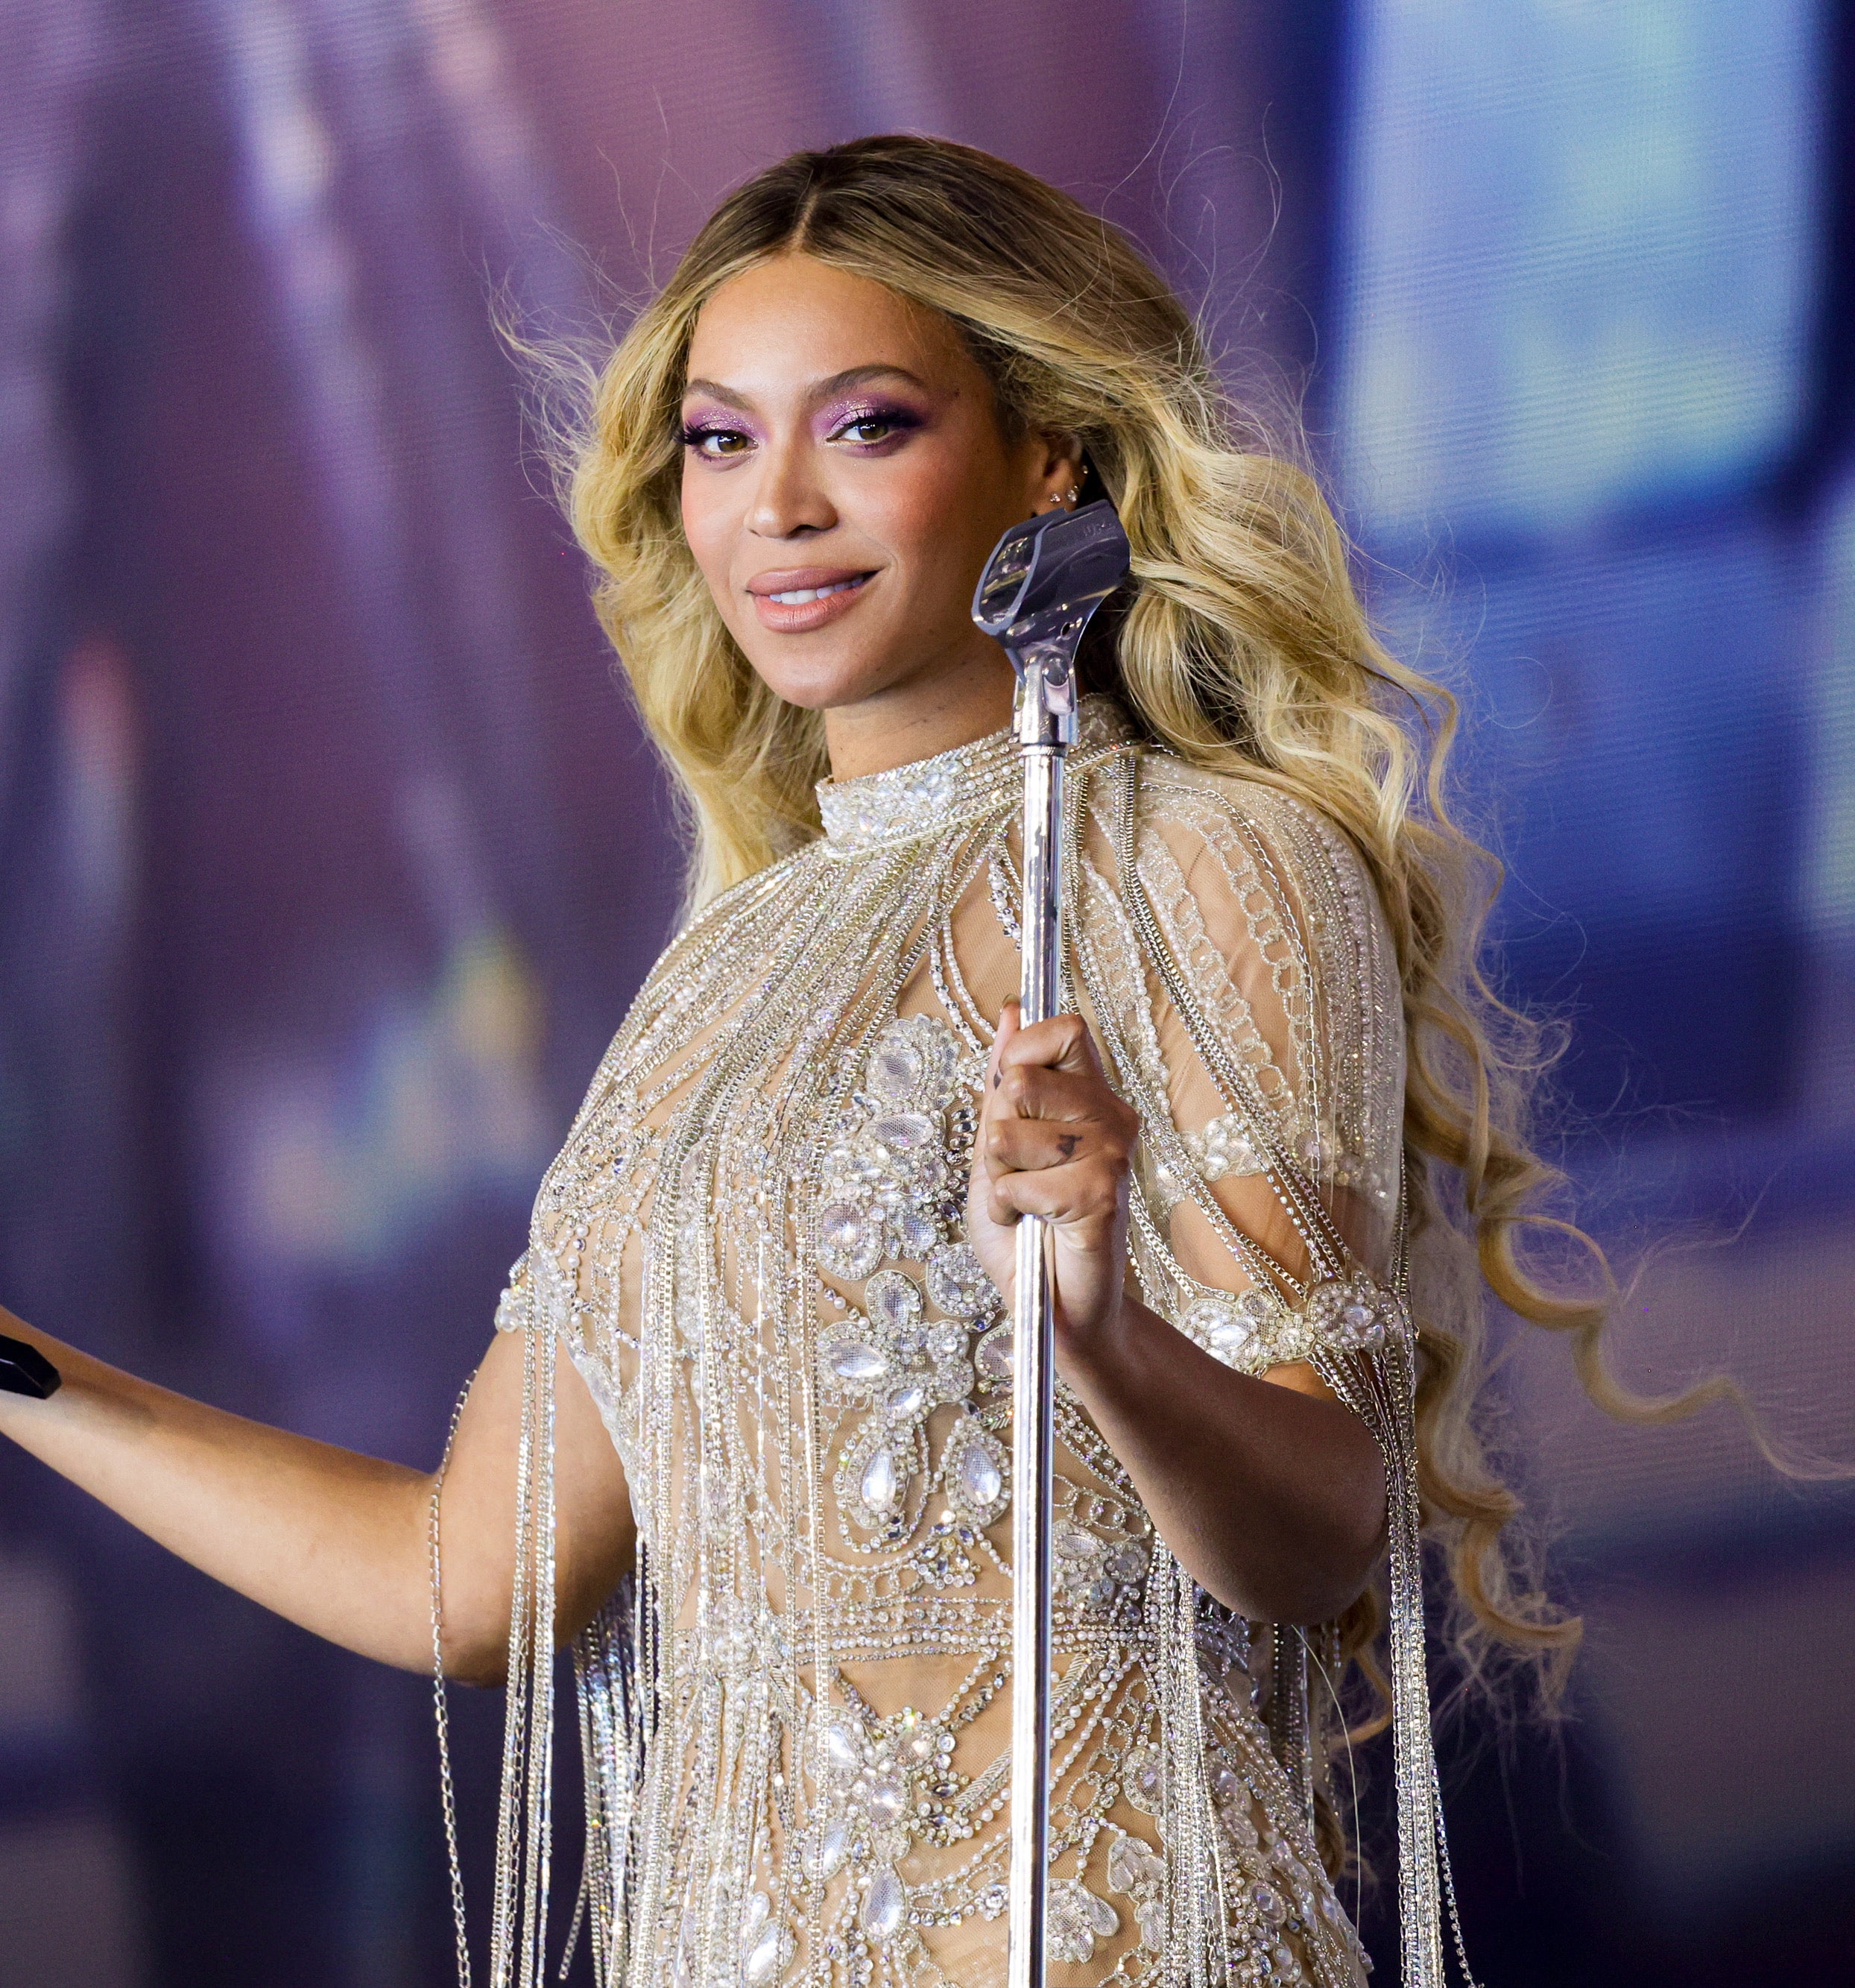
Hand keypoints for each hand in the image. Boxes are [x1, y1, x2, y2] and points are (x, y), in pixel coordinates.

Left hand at [965, 1001, 1140, 1351]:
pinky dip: (1007, 1212)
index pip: (1065, 1028)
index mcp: (1093, 1098)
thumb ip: (1002, 1082)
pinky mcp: (1101, 1196)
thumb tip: (1010, 1010)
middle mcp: (1113, 1119)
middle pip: (1023, 1080)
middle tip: (1021, 1171)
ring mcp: (1112, 1156)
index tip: (1011, 1098)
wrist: (1055, 1309)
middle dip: (997, 1133)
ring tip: (1027, 1204)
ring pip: (1008, 1135)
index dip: (1023, 1053)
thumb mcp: (998, 1146)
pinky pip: (1016, 1185)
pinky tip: (1033, 1227)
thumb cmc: (1026, 1230)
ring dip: (999, 1179)